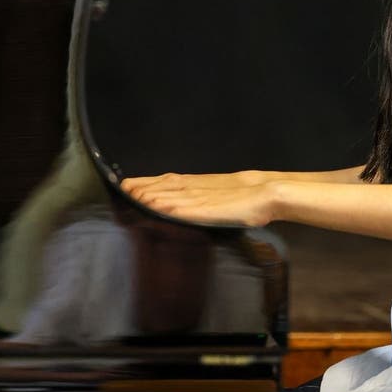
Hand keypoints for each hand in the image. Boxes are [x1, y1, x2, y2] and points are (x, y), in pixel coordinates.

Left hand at [120, 171, 276, 226]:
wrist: (268, 193)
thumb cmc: (245, 197)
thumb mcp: (219, 193)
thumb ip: (200, 197)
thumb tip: (180, 203)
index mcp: (199, 183)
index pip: (167, 181)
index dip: (147, 182)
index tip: (128, 184)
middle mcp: (197, 188)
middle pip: (165, 186)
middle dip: (142, 188)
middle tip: (123, 188)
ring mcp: (203, 199)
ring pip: (172, 195)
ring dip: (151, 195)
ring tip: (132, 196)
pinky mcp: (211, 210)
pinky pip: (188, 209)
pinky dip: (172, 208)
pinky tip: (159, 209)